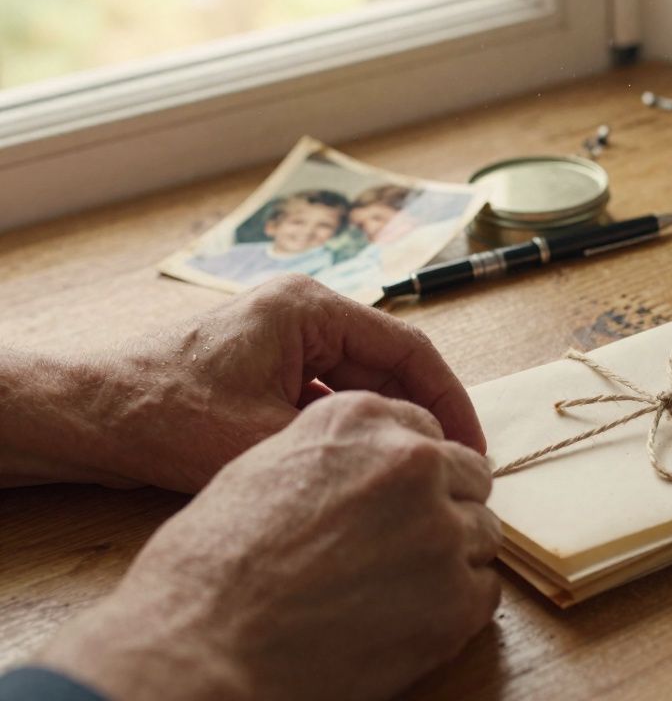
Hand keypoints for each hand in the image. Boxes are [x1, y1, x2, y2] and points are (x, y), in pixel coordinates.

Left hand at [1, 274, 484, 490]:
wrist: (90, 415)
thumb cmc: (167, 415)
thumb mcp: (268, 436)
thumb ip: (347, 442)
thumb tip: (414, 464)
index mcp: (310, 308)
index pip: (409, 349)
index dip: (450, 401)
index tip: (471, 448)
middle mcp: (304, 312)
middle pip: (389, 363)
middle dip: (422, 416)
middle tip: (452, 470)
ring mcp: (285, 337)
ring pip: (362, 381)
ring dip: (389, 423)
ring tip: (416, 472)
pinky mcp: (269, 365)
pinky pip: (330, 393)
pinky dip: (353, 428)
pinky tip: (367, 467)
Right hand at [37, 392, 501, 700]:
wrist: (200, 646)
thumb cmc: (210, 566)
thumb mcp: (264, 469)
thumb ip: (334, 455)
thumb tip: (370, 469)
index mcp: (359, 418)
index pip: (427, 432)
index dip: (413, 473)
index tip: (399, 499)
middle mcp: (411, 461)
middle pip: (468, 475)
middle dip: (443, 507)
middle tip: (402, 548)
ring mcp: (441, 528)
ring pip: (482, 533)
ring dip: (451, 557)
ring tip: (394, 590)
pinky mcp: (456, 597)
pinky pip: (484, 591)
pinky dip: (454, 607)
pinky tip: (403, 621)